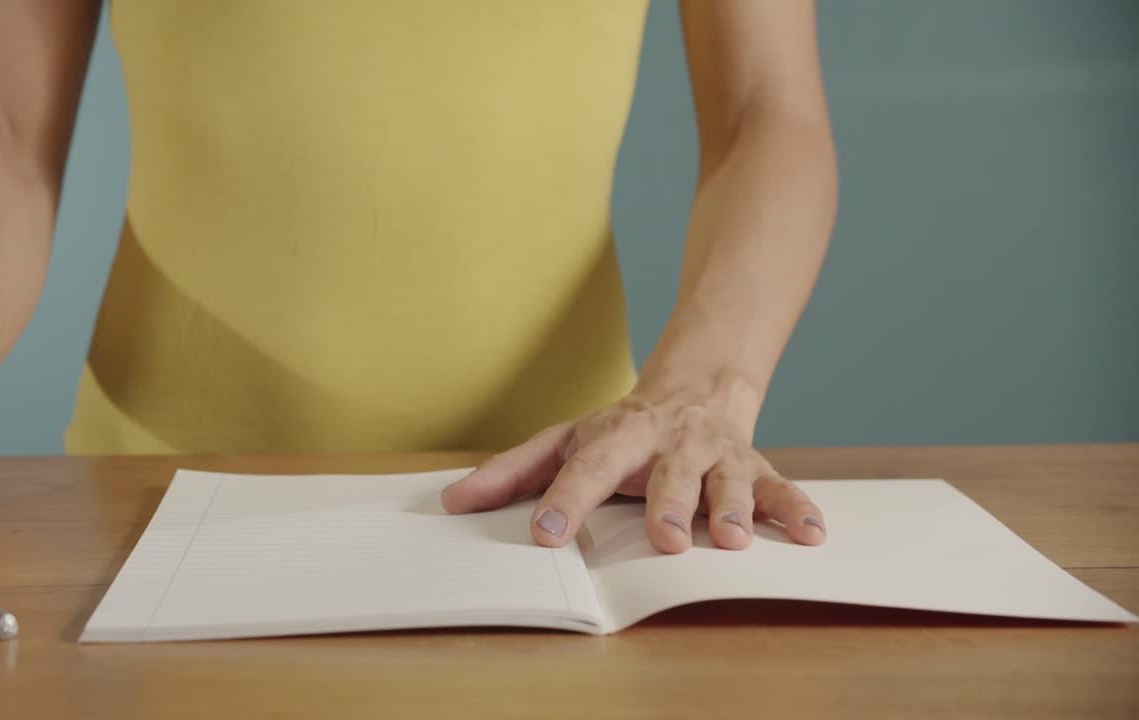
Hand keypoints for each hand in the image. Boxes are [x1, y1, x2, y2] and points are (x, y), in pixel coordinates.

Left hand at [441, 385, 824, 552]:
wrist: (697, 384)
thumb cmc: (622, 428)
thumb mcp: (566, 439)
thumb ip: (512, 471)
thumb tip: (453, 501)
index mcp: (618, 435)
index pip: (588, 466)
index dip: (566, 499)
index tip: (546, 532)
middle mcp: (671, 441)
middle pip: (669, 473)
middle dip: (668, 505)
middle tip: (665, 540)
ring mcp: (716, 454)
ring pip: (727, 479)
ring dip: (734, 507)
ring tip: (734, 538)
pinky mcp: (755, 466)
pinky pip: (781, 487)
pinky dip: (797, 509)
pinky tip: (811, 534)